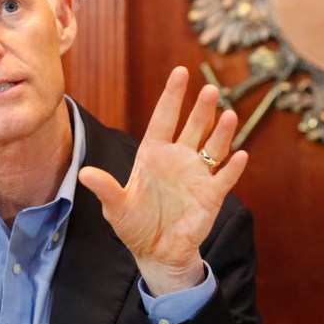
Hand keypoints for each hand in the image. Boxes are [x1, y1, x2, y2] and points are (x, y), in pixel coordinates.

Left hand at [78, 66, 247, 295]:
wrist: (157, 252)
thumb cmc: (134, 225)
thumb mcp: (116, 207)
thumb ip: (105, 189)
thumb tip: (83, 174)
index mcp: (153, 154)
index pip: (164, 118)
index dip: (172, 96)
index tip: (181, 72)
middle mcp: (178, 158)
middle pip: (193, 127)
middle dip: (202, 109)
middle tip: (210, 90)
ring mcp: (197, 175)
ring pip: (213, 147)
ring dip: (222, 132)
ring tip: (229, 115)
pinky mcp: (211, 195)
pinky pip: (224, 178)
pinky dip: (232, 168)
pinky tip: (239, 156)